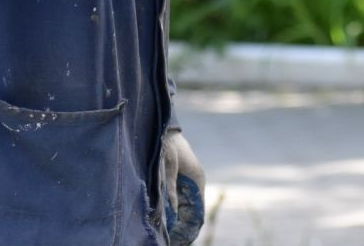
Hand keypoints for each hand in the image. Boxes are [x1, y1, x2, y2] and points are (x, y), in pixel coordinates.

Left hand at [162, 129, 205, 245]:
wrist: (165, 128)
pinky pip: (180, 199)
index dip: (191, 227)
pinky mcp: (180, 179)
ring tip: (168, 232)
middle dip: (183, 225)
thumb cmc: (168, 145)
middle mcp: (196, 183)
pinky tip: (166, 217)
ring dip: (178, 218)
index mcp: (198, 181)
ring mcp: (188, 181)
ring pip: (186, 206)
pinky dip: (175, 209)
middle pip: (192, 211)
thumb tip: (173, 213)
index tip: (181, 239)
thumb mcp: (169, 168)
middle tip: (172, 238)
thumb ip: (171, 189)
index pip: (198, 212)